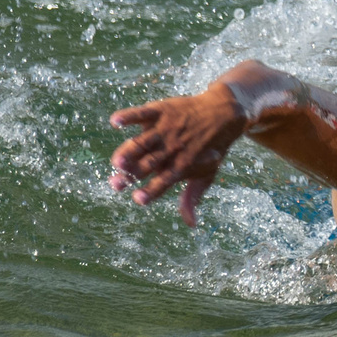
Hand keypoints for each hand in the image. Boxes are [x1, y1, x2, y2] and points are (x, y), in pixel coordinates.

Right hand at [108, 88, 243, 224]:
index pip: (164, 182)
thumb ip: (192, 197)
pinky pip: (142, 113)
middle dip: (131, 175)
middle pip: (148, 164)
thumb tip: (191, 224)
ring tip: (116, 162)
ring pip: (143, 142)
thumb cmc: (210, 149)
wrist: (222, 114)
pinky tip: (115, 121)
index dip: (151, 191)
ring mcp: (165, 129)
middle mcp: (172, 149)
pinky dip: (128, 116)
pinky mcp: (160, 111)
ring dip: (129, 151)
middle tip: (115, 185)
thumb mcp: (206, 174)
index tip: (138, 200)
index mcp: (181, 166)